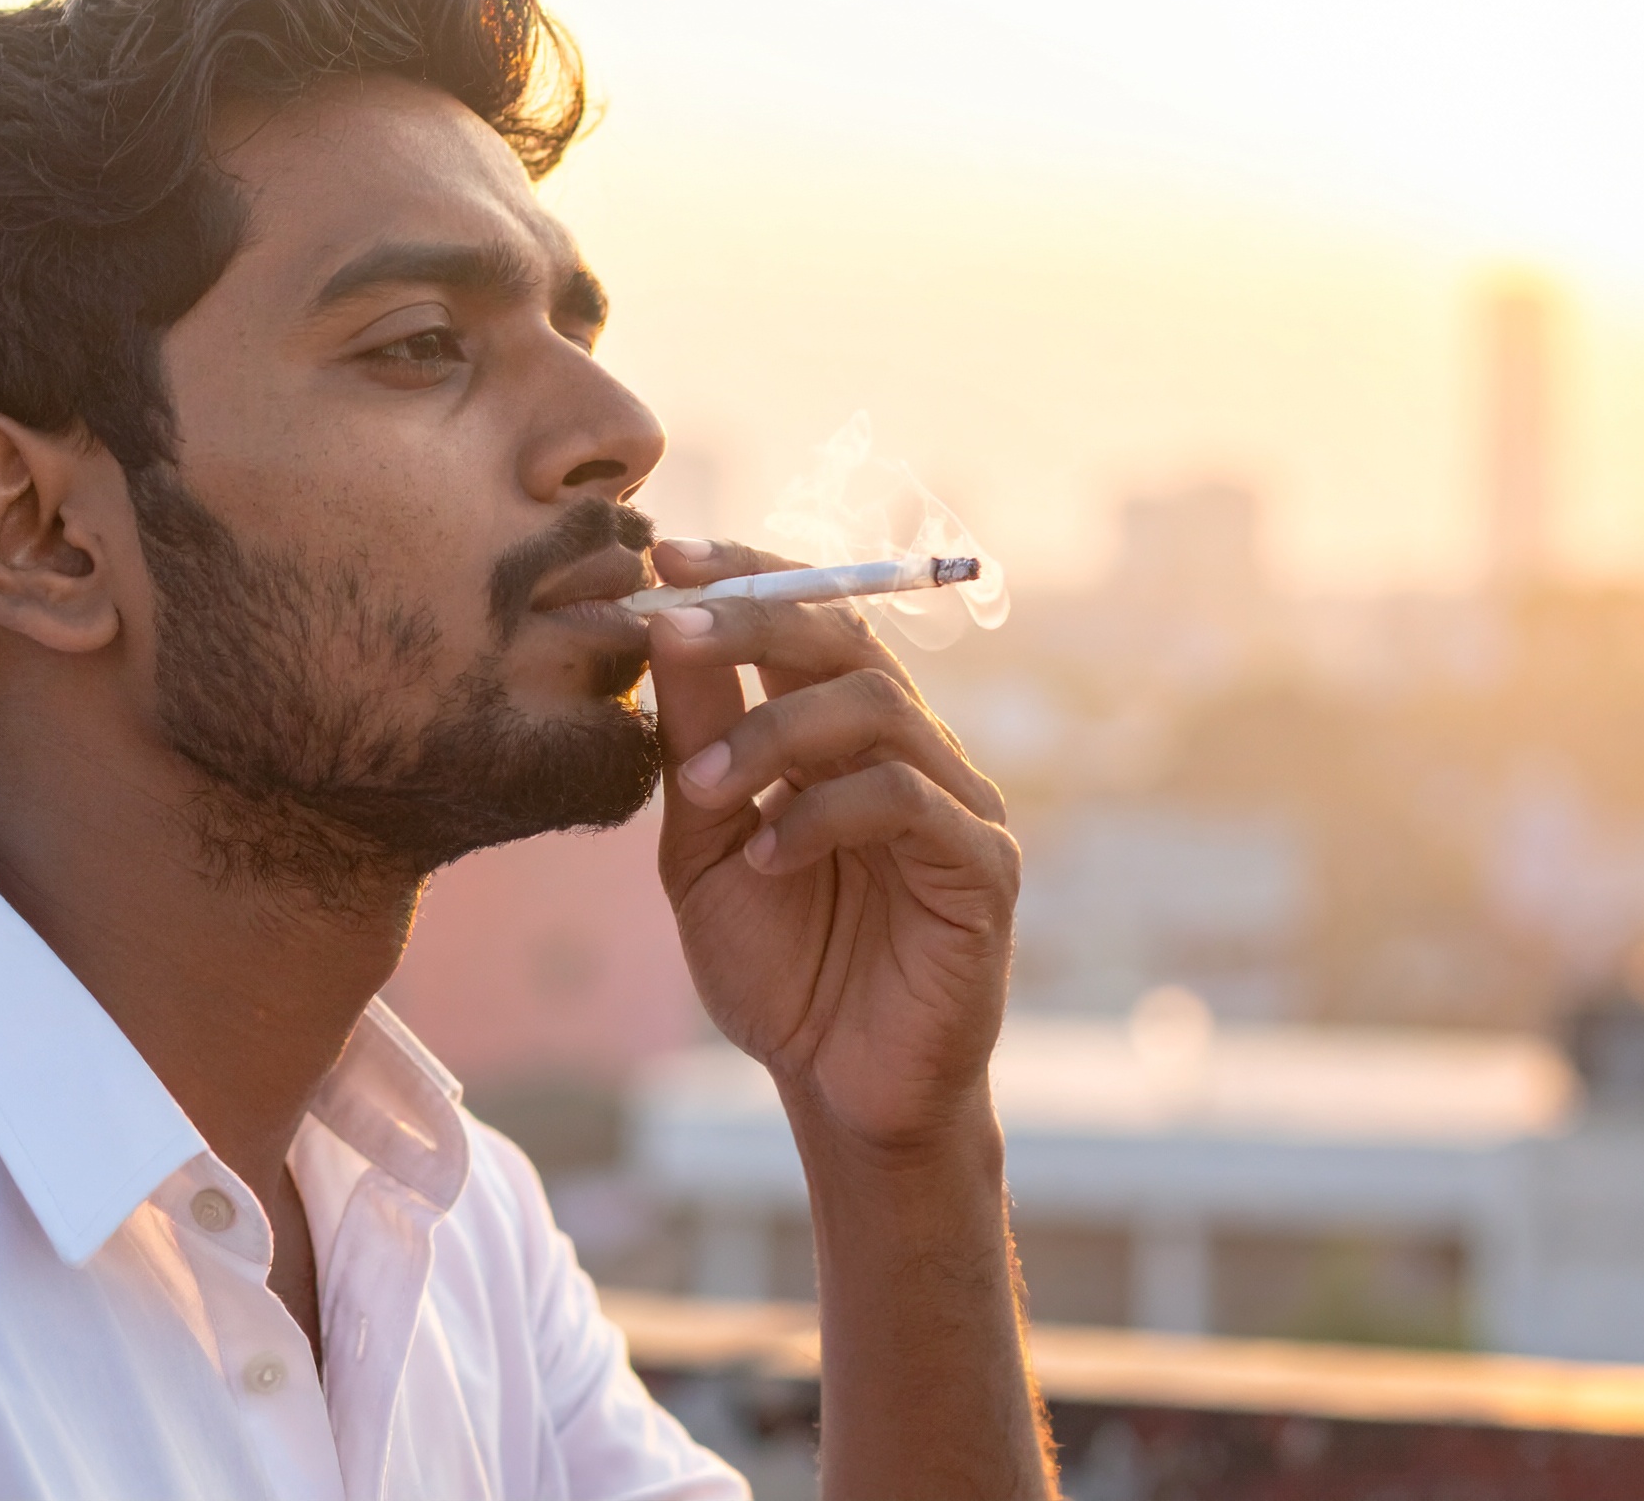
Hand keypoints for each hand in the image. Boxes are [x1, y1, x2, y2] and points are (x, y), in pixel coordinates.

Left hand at [647, 538, 1022, 1157]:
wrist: (837, 1089)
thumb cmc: (778, 967)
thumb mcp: (704, 846)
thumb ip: (695, 744)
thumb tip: (660, 628)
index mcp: (845, 734)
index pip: (807, 618)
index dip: (743, 575)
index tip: (663, 554)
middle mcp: (912, 749)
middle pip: (846, 638)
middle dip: (752, 621)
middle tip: (670, 628)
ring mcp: (957, 802)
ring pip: (876, 708)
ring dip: (772, 732)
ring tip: (703, 787)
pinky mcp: (983, 867)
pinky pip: (905, 801)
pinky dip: (821, 814)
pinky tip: (765, 858)